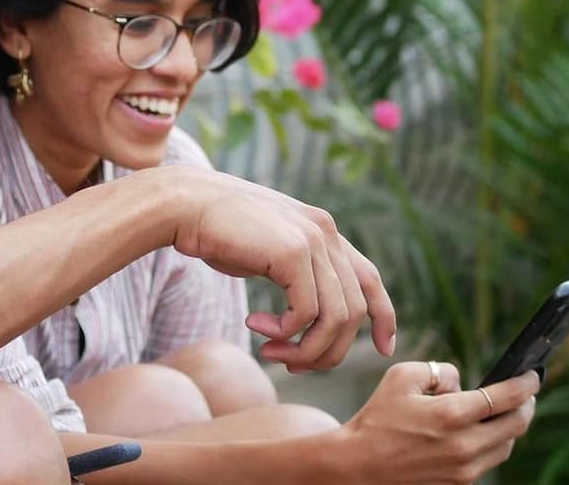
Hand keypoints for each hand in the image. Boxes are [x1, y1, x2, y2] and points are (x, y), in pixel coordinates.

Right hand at [162, 167, 395, 370]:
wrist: (183, 205)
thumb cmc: (215, 231)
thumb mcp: (266, 252)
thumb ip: (294, 273)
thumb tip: (308, 317)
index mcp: (322, 230)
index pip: (369, 278)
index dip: (383, 315)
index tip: (385, 346)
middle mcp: (325, 232)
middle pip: (354, 310)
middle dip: (327, 349)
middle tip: (290, 364)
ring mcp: (312, 240)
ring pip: (336, 318)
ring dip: (305, 348)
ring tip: (269, 351)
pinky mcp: (293, 252)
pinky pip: (306, 313)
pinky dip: (284, 331)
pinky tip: (254, 325)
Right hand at [335, 362, 539, 483]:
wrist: (359, 464)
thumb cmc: (377, 419)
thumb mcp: (401, 377)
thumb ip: (440, 371)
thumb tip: (462, 382)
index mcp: (451, 415)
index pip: (506, 397)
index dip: (526, 384)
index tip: (533, 376)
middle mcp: (465, 446)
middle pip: (517, 425)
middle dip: (526, 406)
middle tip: (526, 394)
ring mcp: (465, 470)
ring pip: (506, 446)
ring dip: (509, 427)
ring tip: (500, 413)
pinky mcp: (460, 484)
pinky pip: (488, 462)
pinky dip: (490, 444)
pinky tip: (477, 433)